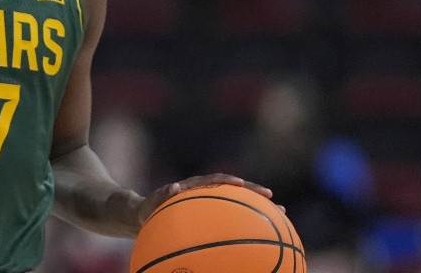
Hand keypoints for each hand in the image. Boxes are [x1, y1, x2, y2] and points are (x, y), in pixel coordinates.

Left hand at [132, 173, 275, 233]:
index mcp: (191, 187)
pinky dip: (247, 225)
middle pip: (234, 190)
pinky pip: (230, 220)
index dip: (227, 181)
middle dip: (253, 192)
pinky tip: (264, 239)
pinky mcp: (209, 216)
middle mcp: (204, 193)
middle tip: (273, 198)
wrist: (139, 215)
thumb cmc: (145, 210)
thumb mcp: (149, 203)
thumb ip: (160, 196)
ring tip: (280, 215)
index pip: (214, 180)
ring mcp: (208, 204)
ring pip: (237, 205)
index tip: (241, 184)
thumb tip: (173, 187)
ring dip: (257, 209)